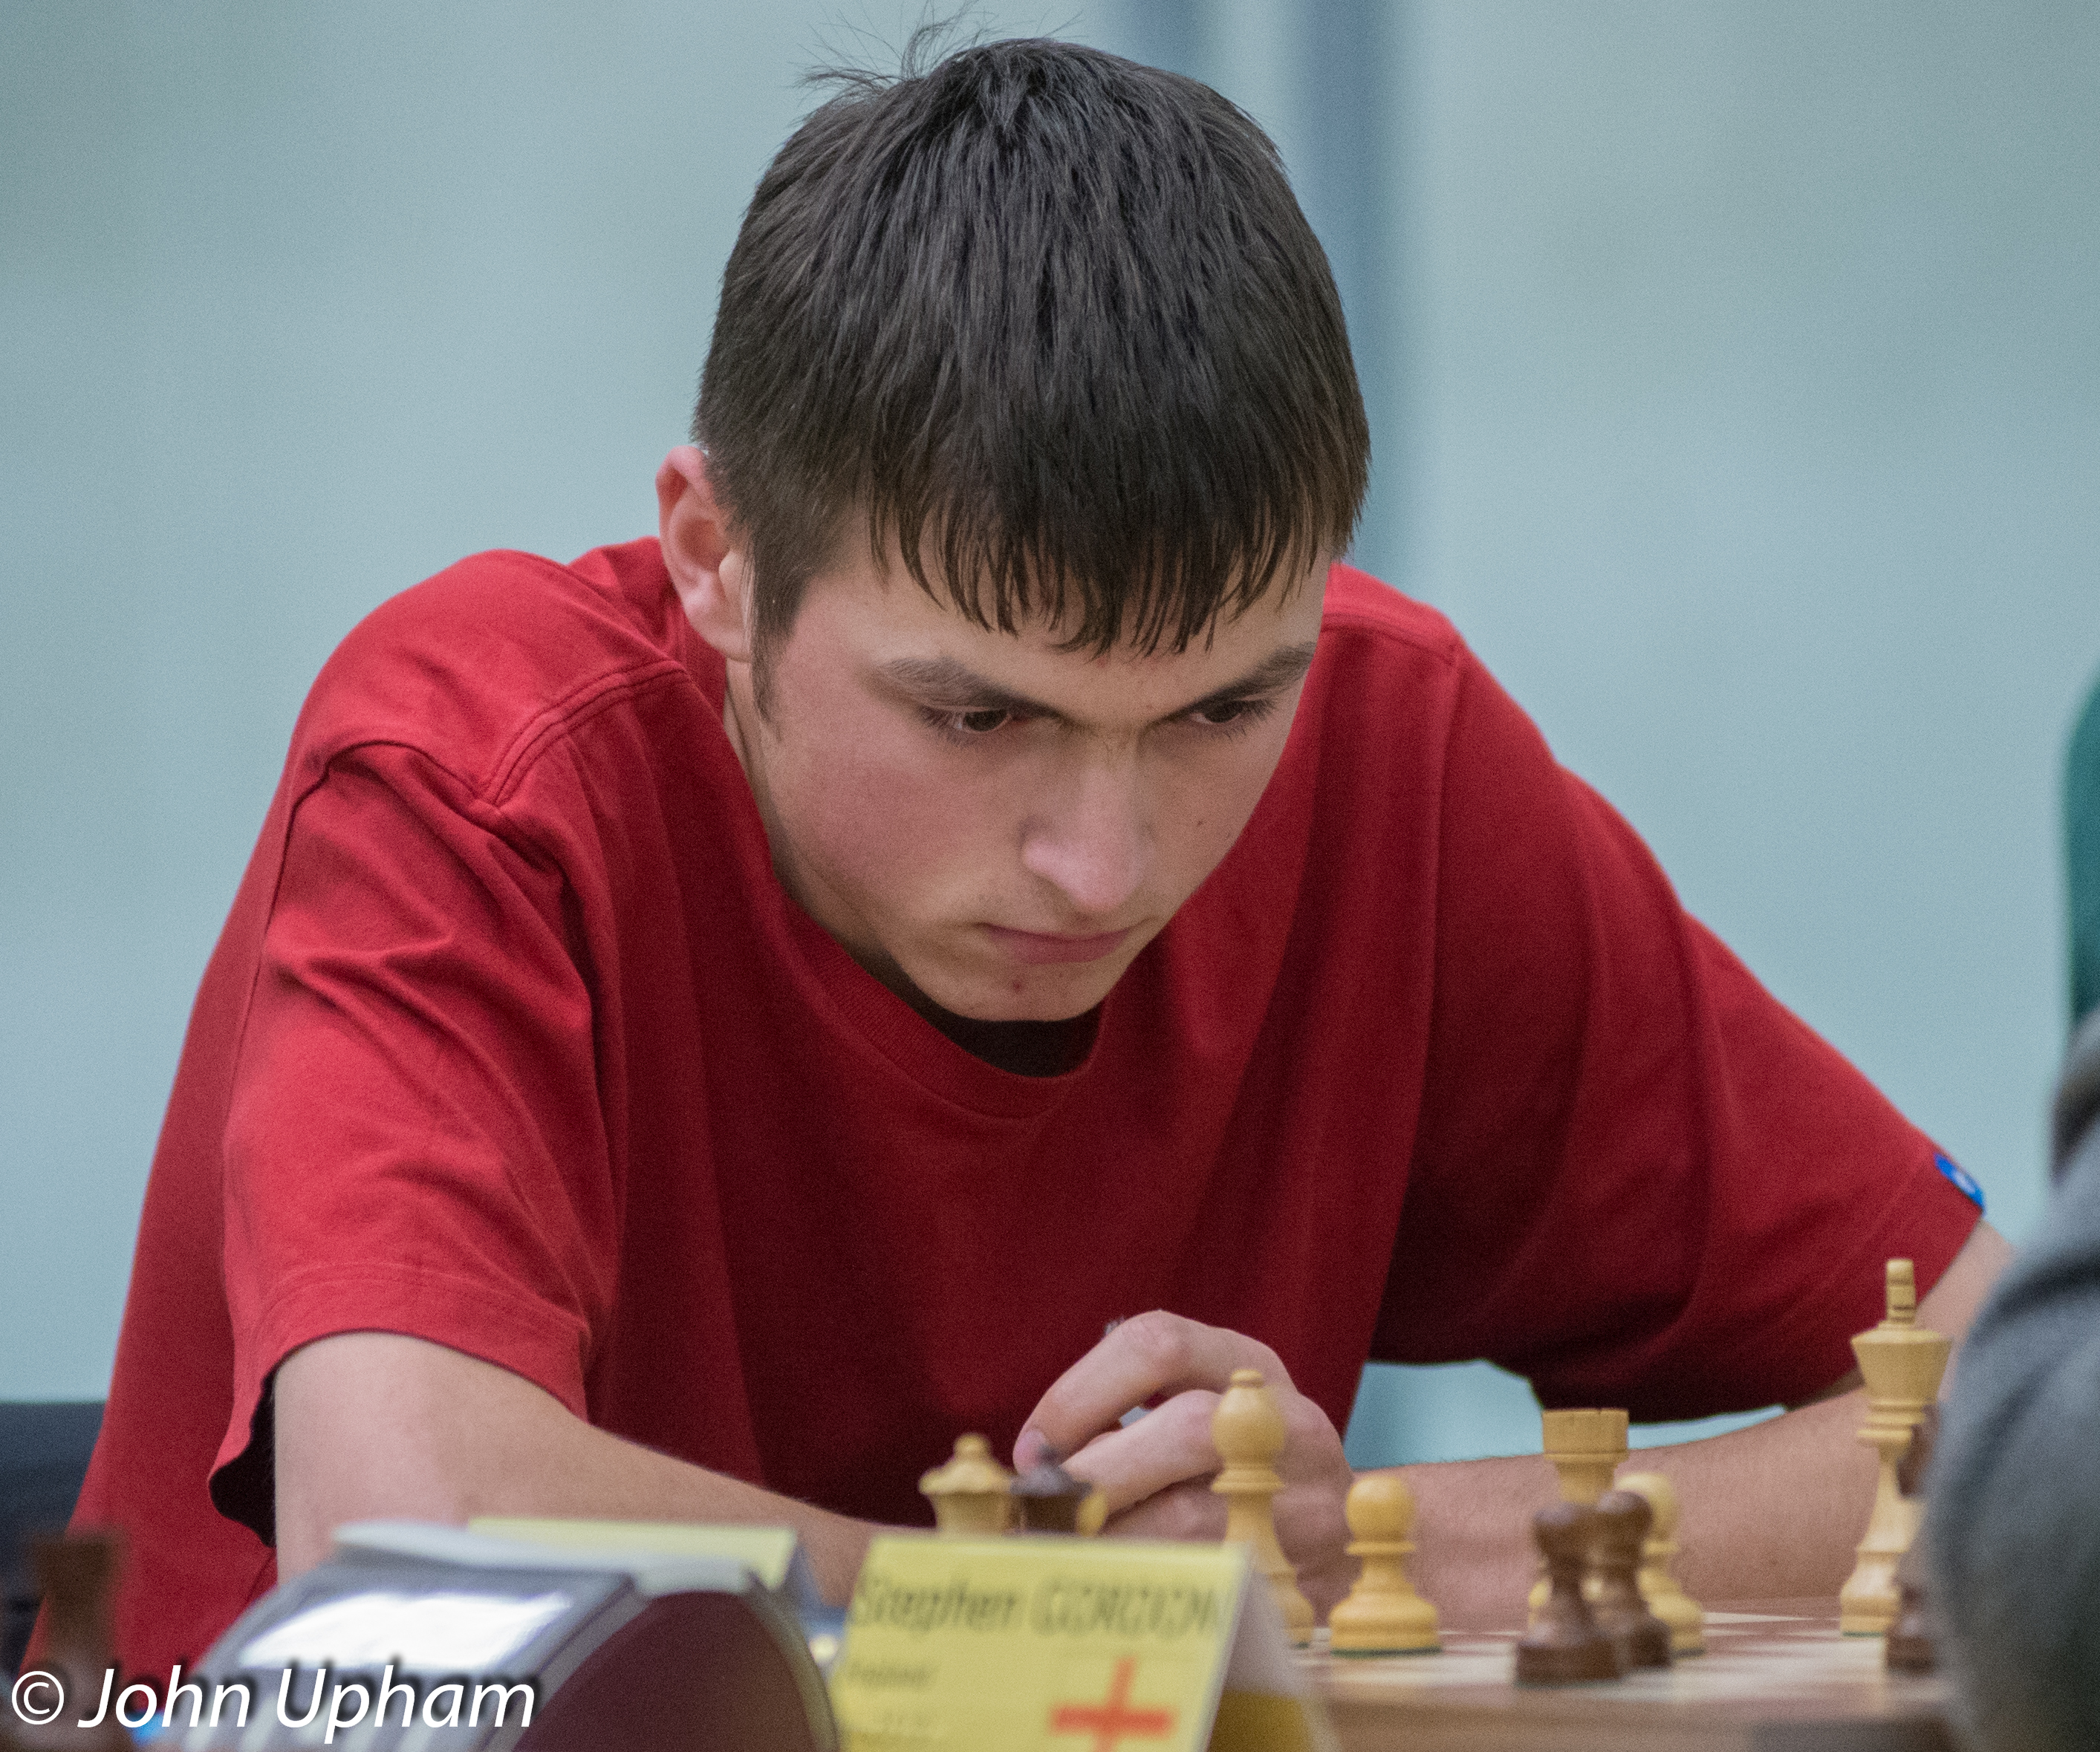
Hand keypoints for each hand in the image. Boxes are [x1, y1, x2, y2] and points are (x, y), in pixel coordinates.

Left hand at [1014, 1311, 1355, 1614]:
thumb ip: (1127, 1422)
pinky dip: (1146, 1587)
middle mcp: (1287, 1420)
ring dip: (1111, 1539)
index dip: (1080, 1392)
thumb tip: (1035, 1465)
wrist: (1352, 1536)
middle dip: (1097, 1473)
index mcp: (1247, 1365)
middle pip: (1188, 1427)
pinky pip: (1210, 1581)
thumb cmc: (1238, 1468)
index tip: (1034, 1448)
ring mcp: (1308, 1498)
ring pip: (1197, 1516)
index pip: (1159, 1343)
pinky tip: (1110, 1590)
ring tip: (1063, 1553)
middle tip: (1041, 1511)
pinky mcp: (1306, 1572)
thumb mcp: (1199, 1412)